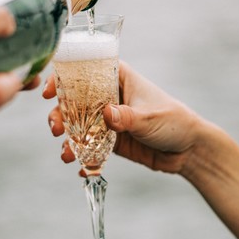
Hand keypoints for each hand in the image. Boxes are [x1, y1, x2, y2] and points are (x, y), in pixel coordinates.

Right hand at [44, 61, 203, 174]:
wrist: (189, 151)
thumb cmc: (174, 121)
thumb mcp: (150, 117)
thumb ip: (127, 117)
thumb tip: (106, 114)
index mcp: (118, 78)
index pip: (85, 69)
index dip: (63, 77)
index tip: (49, 93)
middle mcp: (108, 96)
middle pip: (74, 100)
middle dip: (61, 115)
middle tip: (56, 130)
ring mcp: (107, 119)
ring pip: (78, 125)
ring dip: (68, 139)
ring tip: (66, 154)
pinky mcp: (109, 141)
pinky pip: (89, 147)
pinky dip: (83, 157)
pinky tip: (81, 168)